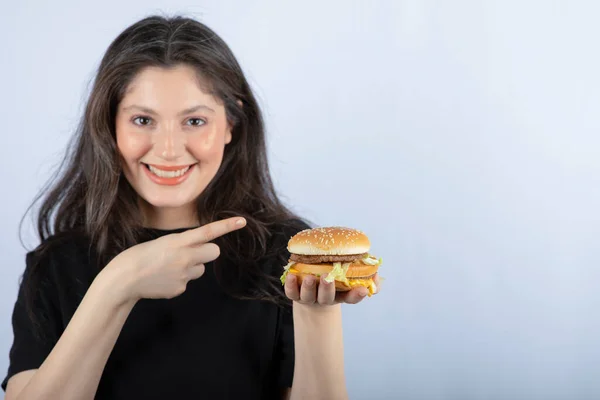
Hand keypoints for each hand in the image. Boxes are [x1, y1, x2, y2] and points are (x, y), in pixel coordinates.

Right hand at [106, 217, 245, 301]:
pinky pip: (187, 282)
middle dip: (207, 252)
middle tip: (191, 252)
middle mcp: (185, 258)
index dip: (226, 226)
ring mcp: (184, 275)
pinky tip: (162, 279)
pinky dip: (178, 280)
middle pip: (214, 252)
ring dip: (191, 267)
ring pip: (200, 269)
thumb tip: (196, 253)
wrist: (123, 281)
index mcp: (178, 242)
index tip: (242, 222)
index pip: (208, 232)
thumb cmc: (138, 256)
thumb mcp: (161, 243)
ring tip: (168, 267)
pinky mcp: (180, 289)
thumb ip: (182, 245)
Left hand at [284, 273, 380, 305]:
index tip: (362, 289)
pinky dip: (290, 285)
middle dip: (327, 289)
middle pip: (326, 298)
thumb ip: (366, 274)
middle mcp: (325, 298)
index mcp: (340, 294)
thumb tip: (376, 274)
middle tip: (327, 278)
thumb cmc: (335, 277)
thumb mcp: (351, 274)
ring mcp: (309, 297)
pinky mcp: (295, 294)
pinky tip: (291, 275)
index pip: (351, 298)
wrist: (312, 285)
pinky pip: (291, 293)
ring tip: (309, 277)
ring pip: (308, 296)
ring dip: (308, 287)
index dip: (357, 295)